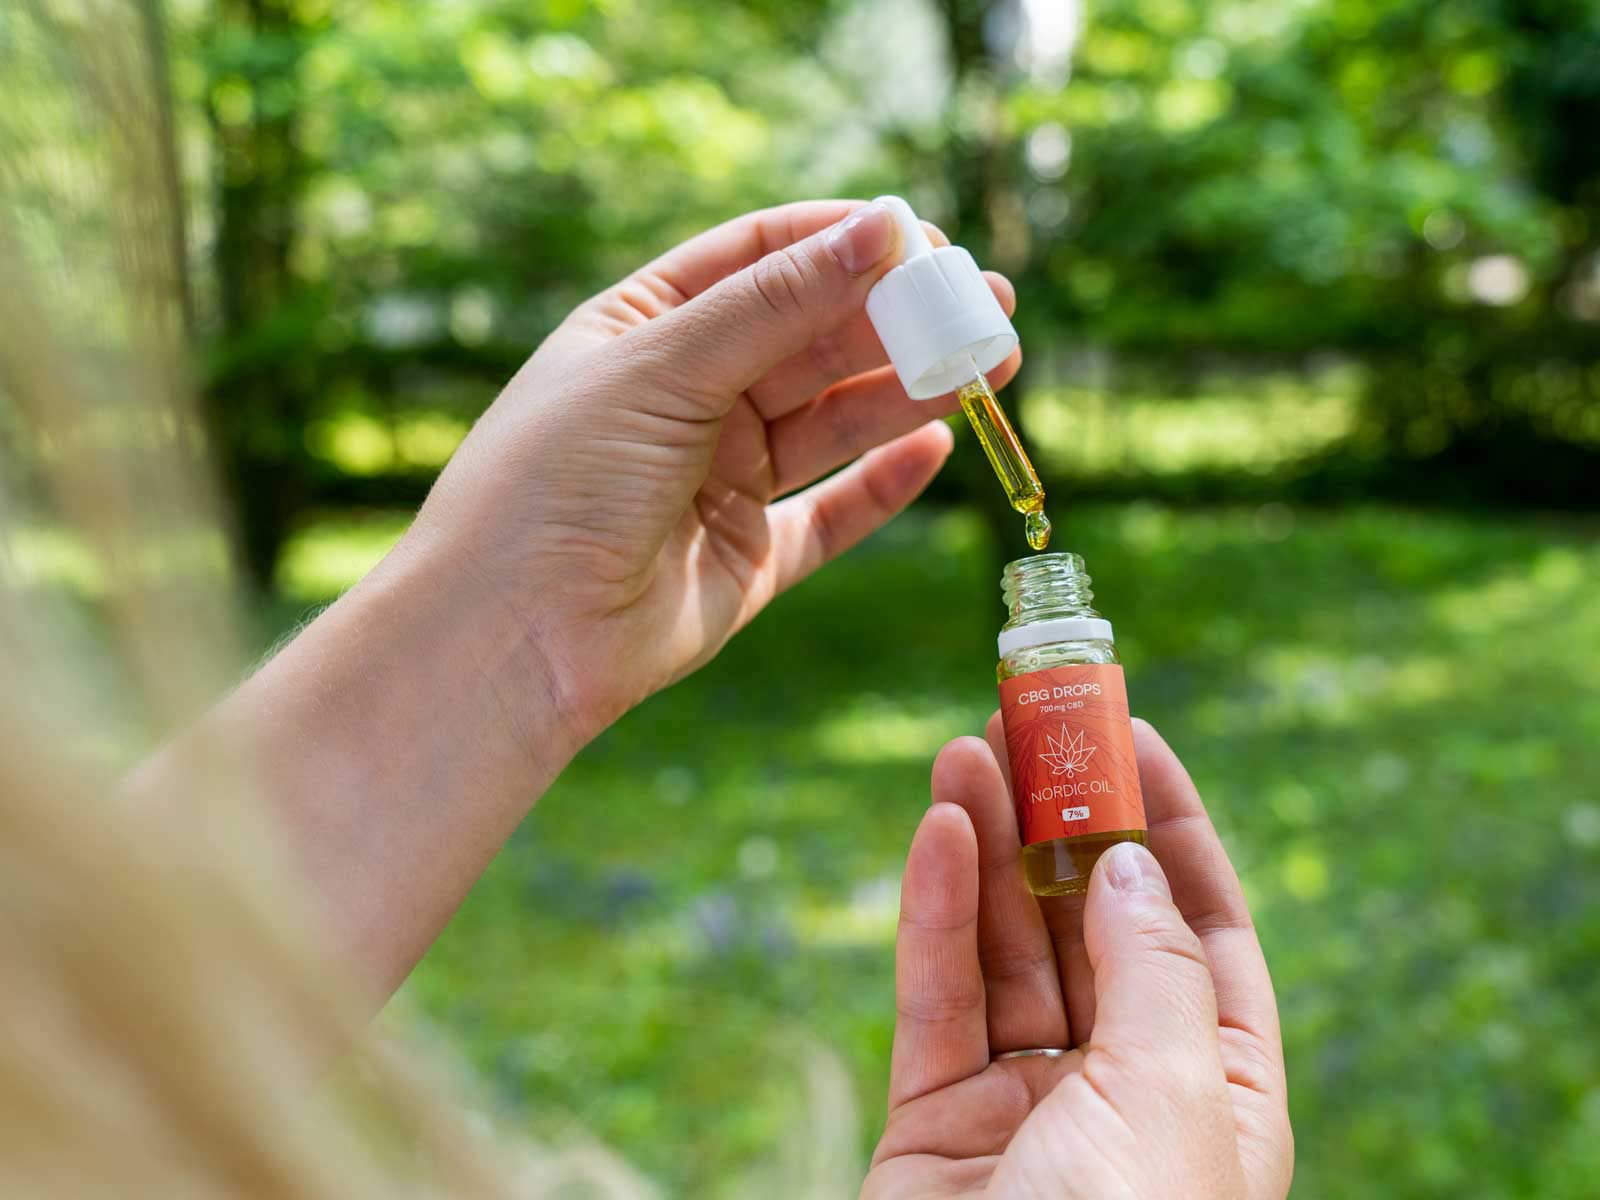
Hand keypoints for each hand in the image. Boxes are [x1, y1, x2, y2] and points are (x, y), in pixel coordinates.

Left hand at [411, 199, 1017, 735]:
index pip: (758, 258)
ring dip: (911, 390)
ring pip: (834, 421)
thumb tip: (882, 229)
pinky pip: (833, 513)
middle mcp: (687, 397)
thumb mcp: (660, 369)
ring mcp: (720, 479)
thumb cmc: (554, 484)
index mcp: (645, 328)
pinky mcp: (748, 558)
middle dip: (899, 318)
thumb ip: (775, 305)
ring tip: (994, 363)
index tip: (923, 236)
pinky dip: (885, 483)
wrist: (510, 640)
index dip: (841, 242)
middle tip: (987, 304)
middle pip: (811, 338)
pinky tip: (940, 446)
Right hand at [864, 717, 1291, 1198]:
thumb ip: (1152, 970)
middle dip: (1061, 822)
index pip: (1205, 932)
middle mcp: (1126, 1090)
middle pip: (1093, 926)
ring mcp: (1027, 1104)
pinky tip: (939, 834)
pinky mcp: (936, 1117)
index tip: (1131, 738)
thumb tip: (1131, 863)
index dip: (1170, 830)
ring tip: (964, 753)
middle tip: (1025, 727)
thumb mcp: (1169, 1098)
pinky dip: (934, 914)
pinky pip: (939, 996)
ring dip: (989, 849)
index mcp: (1216, 1094)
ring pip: (1007, 950)